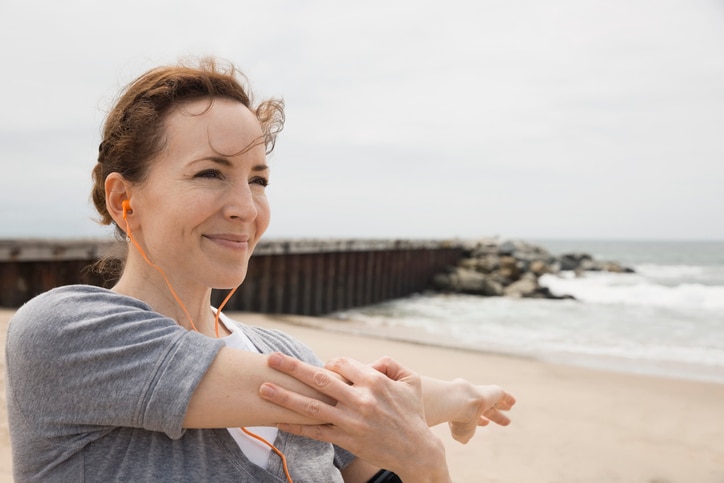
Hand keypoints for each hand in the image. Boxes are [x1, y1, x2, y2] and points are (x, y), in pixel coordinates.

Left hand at [260, 353, 450, 482]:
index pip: (341, 364)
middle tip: (271, 360)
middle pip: (319, 379)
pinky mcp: (346, 439)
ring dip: (285, 396)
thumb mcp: (411, 380)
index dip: (330, 363)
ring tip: (264, 388)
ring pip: (312, 406)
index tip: (324, 367)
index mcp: (374, 381)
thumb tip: (368, 361)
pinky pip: (316, 432)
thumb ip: (390, 363)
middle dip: (292, 368)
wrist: (417, 450)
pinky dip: (296, 426)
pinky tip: (278, 421)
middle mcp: (360, 400)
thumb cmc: (413, 413)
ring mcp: (351, 421)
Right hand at [446, 382, 515, 443]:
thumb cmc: (459, 419)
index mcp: (466, 412)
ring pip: (494, 401)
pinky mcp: (493, 392)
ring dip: (502, 405)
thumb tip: (465, 440)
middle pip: (487, 409)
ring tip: (509, 408)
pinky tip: (513, 402)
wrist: (460, 402)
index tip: (486, 423)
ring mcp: (483, 396)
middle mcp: (474, 403)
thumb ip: (464, 436)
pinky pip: (502, 394)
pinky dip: (508, 398)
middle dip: (495, 416)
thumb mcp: (460, 433)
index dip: (481, 421)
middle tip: (506, 422)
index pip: (475, 416)